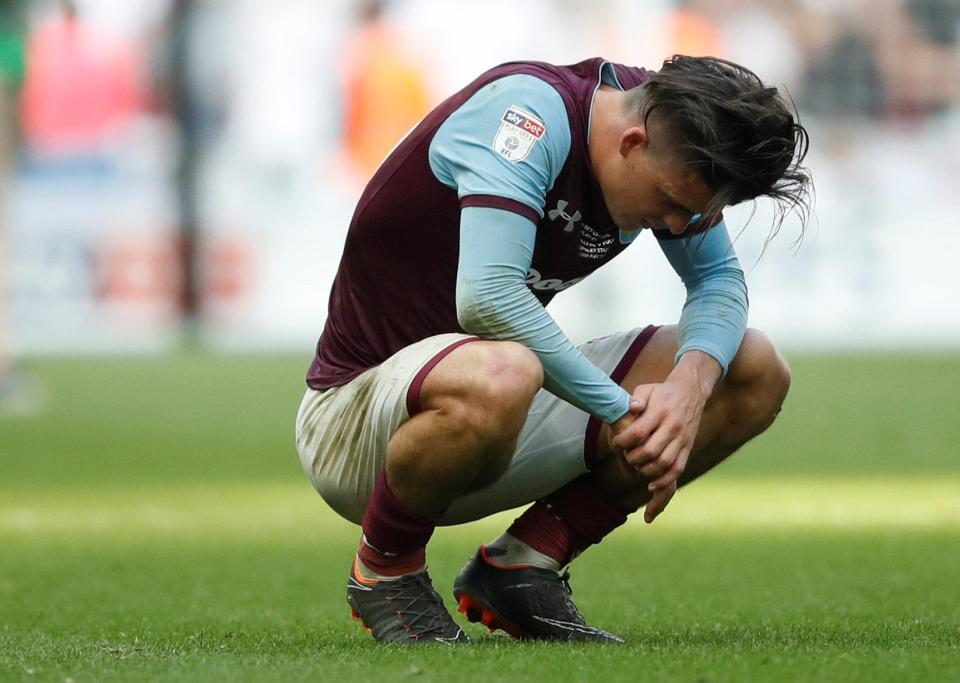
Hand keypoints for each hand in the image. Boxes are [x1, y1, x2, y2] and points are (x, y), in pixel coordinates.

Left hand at [607, 351, 719, 521]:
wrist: (692, 392)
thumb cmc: (663, 392)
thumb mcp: (648, 388)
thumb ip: (637, 397)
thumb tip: (631, 408)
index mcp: (661, 411)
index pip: (638, 432)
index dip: (623, 441)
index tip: (616, 443)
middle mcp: (673, 426)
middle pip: (650, 451)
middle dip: (633, 458)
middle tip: (626, 456)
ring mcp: (682, 439)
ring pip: (664, 463)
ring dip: (646, 471)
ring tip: (637, 468)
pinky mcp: (688, 447)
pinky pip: (678, 468)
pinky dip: (664, 480)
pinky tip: (652, 486)